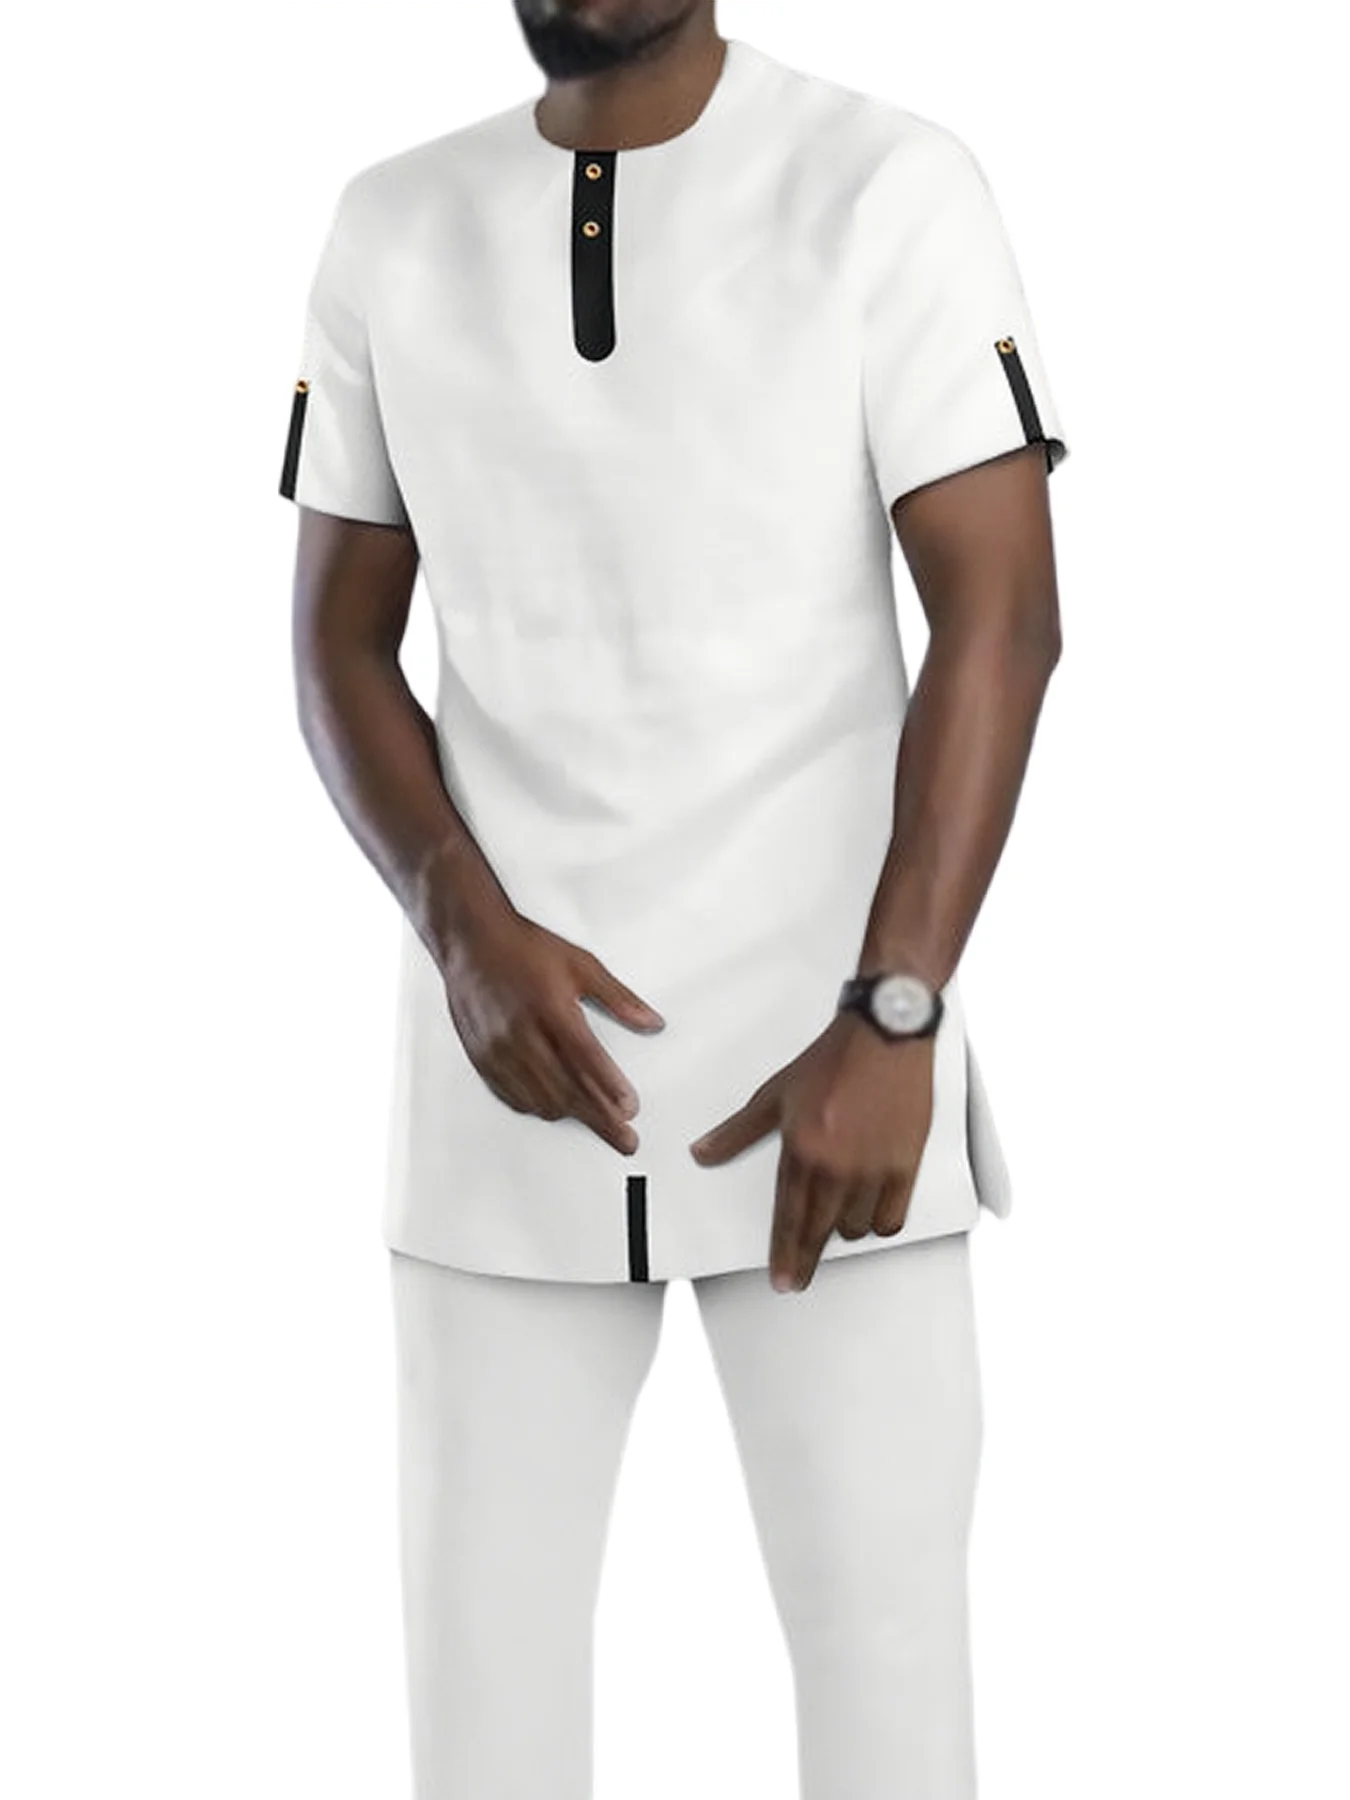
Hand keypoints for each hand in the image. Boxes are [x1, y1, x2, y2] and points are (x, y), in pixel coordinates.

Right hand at [441, 904, 663, 1153]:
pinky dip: (538, 1106)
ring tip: (596, 1121)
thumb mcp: (581, 965)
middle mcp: (522, 1033)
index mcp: (551, 1009)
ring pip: (541, 1100)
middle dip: (600, 1119)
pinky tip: (555, 1108)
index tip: (631, 1110)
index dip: (611, 1089)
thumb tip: (651, 1022)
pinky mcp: (482, 1058)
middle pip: (567, 1090)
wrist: (471, 942)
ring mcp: (499, 1049)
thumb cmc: (525, 949)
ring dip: (571, 1114)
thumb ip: (618, 998)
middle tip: (625, 1139)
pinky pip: (514, 1096)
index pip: (587, 1060)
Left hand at [688, 1011, 934, 1291]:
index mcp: (802, 1149)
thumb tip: (702, 1152)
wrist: (883, 1034)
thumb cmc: (831, 1060)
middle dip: (807, 1259)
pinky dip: (880, 1221)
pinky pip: (892, 1216)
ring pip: (856, 1227)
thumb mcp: (774, 1095)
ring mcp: (874, 1167)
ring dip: (844, 1228)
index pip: (789, 1218)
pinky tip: (871, 1216)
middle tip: (799, 1279)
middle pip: (820, 1231)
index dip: (785, 1254)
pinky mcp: (905, 1163)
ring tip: (837, 1218)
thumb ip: (737, 1131)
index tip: (783, 1280)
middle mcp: (837, 1165)